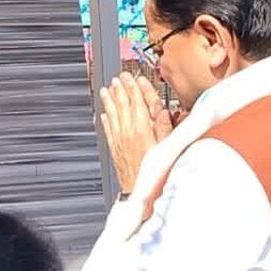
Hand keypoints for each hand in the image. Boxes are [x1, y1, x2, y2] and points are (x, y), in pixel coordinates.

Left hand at [99, 72, 172, 194]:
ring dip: (110, 101)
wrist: (139, 192)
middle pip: (123, 106)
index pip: (137, 103)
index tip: (132, 78)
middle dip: (121, 90)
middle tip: (117, 78)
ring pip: (113, 115)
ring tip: (106, 90)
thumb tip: (163, 112)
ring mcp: (120, 140)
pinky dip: (105, 120)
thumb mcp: (167, 149)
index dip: (134, 89)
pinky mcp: (114, 149)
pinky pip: (108, 130)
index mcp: (142, 130)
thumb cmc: (156, 174)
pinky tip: (103, 114)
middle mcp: (128, 133)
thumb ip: (165, 129)